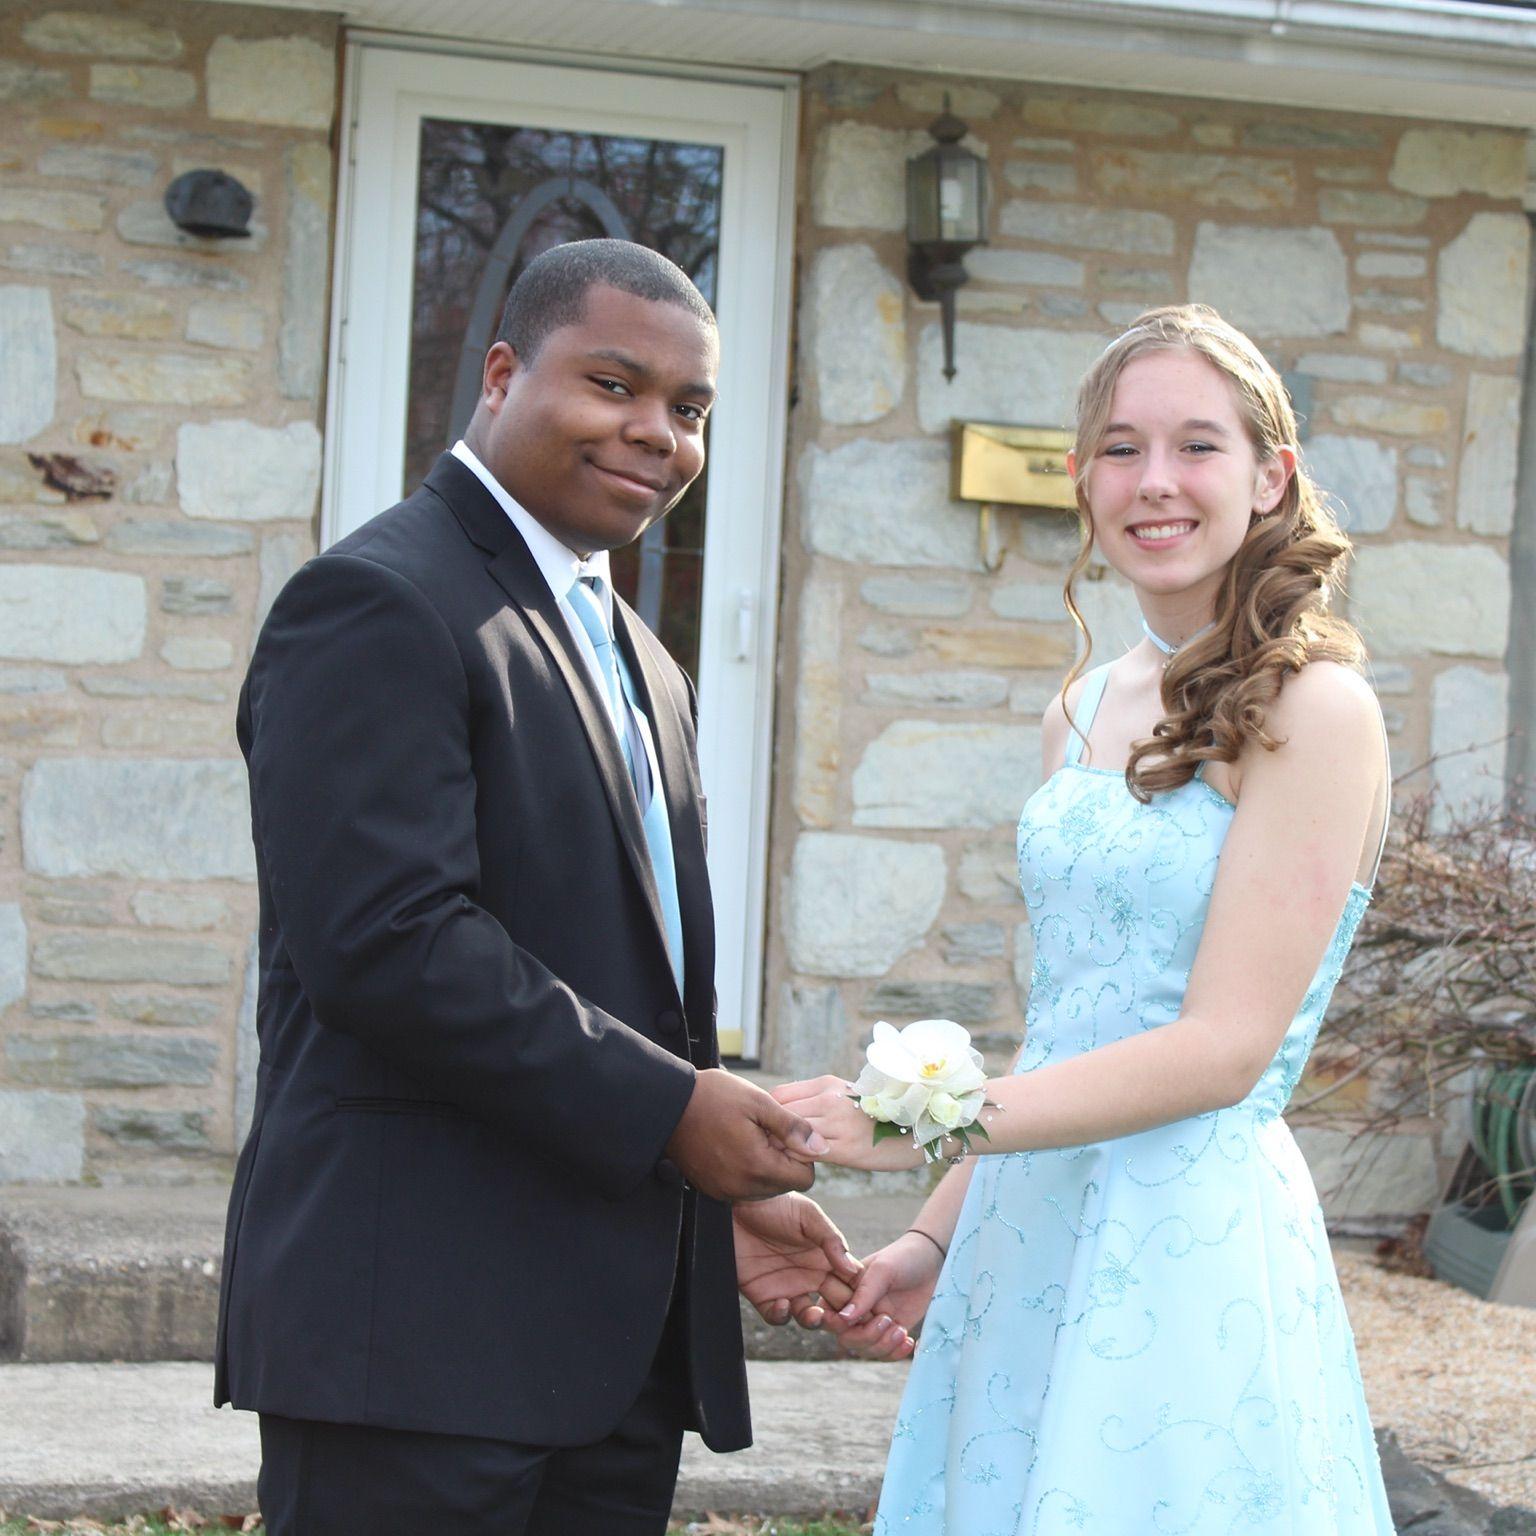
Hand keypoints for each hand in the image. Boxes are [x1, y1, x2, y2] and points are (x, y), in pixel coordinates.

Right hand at [665, 1068, 827, 1201]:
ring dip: (765, 1166)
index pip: (805, 1178)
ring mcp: (724, 1191)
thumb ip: (793, 1127)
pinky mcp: (712, 1189)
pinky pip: (743, 1188)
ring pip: (765, 1188)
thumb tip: (821, 1146)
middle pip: (786, 1185)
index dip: (802, 1154)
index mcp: (757, 1167)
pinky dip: (746, 1171)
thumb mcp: (759, 1103)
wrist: (667, 1104)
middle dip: (783, 1160)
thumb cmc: (713, 1097)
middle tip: (764, 1132)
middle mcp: (741, 1187)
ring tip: (748, 1137)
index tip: (785, 1133)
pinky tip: (734, 1145)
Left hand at [733, 1193, 861, 1329]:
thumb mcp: (808, 1215)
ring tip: (814, 1314)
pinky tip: (782, 1304)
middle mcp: (809, 1275)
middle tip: (843, 1317)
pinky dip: (782, 1316)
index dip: (859, 1296)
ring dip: (814, 1321)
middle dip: (841, 1315)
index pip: (849, 1282)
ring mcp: (787, 1287)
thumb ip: (831, 1240)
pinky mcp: (762, 1295)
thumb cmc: (776, 1204)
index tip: (867, 1304)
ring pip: (808, 1316)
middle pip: (833, 1304)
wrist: (735, 1205)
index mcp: (825, 1257)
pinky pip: (777, 1316)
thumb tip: (853, 1269)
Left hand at [772, 1075, 926, 1172]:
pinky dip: (797, 1160)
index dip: (769, 1114)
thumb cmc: (880, 1116)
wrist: (921, 1130)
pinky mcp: (847, 1149)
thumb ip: (817, 1101)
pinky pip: (806, 1153)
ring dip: (781, 1147)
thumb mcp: (848, 1097)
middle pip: (779, 1113)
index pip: (779, 1094)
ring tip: (781, 1160)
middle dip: (770, 1131)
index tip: (769, 1130)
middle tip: (768, 1149)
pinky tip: (801, 1167)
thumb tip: (784, 1111)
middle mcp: (830, 1098)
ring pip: (789, 1134)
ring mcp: (838, 1123)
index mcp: (828, 1083)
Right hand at [829, 1230, 945, 1360]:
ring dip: (884, 1346)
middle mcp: (855, 1308)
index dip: (833, 1323)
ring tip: (902, 1331)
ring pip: (866, 1349)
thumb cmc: (903, 1257)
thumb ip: (864, 1294)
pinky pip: (885, 1353)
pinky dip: (896, 1353)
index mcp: (844, 1288)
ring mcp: (872, 1322)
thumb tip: (844, 1319)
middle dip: (866, 1336)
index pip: (828, 1313)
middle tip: (888, 1320)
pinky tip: (910, 1342)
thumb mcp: (883, 1270)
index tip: (852, 1322)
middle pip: (846, 1338)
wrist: (933, 1262)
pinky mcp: (890, 1332)